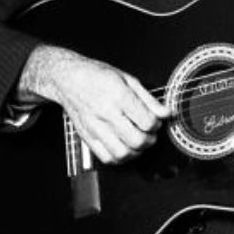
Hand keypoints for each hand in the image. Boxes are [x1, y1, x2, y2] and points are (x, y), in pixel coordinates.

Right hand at [19, 45, 171, 163]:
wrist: (68, 78)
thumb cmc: (97, 75)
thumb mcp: (128, 79)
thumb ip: (148, 99)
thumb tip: (165, 113)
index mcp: (119, 95)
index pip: (146, 121)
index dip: (157, 124)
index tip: (156, 121)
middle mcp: (106, 113)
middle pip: (136, 140)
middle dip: (150, 140)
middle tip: (150, 133)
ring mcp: (95, 127)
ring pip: (122, 153)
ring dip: (136, 151)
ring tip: (138, 141)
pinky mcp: (86, 136)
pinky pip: (106, 158)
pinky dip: (120, 158)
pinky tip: (124, 147)